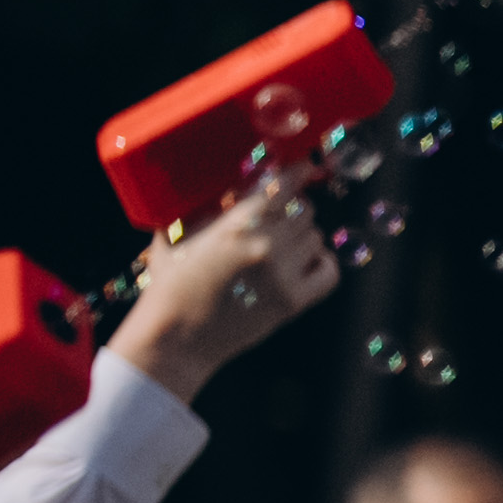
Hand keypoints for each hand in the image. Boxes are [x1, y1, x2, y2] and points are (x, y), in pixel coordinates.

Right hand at [99, 181, 340, 401]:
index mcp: (235, 224)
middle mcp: (265, 246)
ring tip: (278, 245)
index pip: (283, 184)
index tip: (304, 164)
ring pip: (315, 238)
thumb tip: (236, 183)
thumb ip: (207, 206)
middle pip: (304, 210)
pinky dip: (322, 263)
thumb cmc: (172, 282)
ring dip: (302, 236)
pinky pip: (330, 271)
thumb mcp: (178, 234)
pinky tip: (307, 262)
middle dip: (291, 209)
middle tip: (277, 215)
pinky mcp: (294, 302)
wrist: (176, 338)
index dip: (298, 170)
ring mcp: (283, 276)